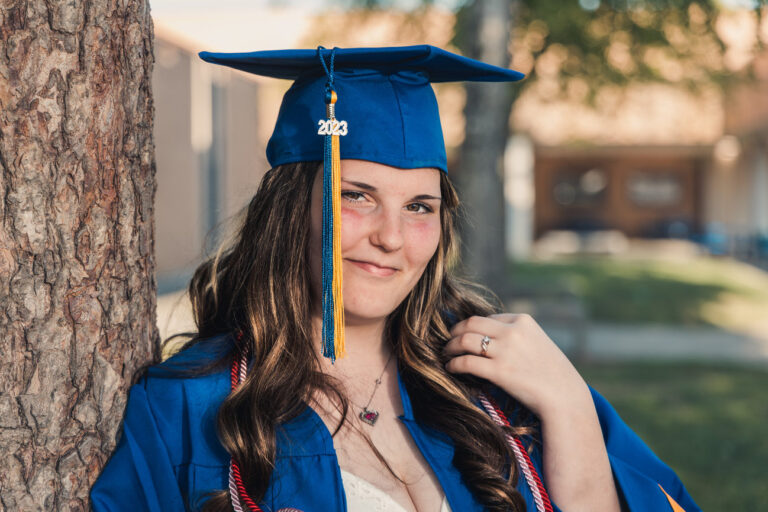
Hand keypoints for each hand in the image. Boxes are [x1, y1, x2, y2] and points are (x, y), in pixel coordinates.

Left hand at [443, 313, 589, 416]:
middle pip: (471, 324)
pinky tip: (451, 368)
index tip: (463, 335)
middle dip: (455, 332)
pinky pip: (466, 362)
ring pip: (465, 340)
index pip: (487, 318)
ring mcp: (506, 351)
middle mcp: (514, 332)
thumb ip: (516, 335)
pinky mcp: (500, 371)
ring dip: (450, 347)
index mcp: (523, 321)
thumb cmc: (552, 374)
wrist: (565, 397)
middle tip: (447, 341)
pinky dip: (454, 364)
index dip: (471, 327)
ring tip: (446, 354)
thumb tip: (489, 337)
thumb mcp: (537, 342)